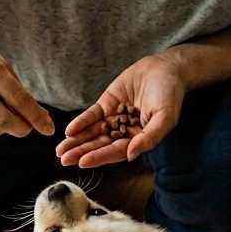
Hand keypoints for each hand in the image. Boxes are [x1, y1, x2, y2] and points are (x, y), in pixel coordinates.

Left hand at [55, 53, 184, 167]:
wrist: (165, 68)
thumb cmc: (170, 94)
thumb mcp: (165, 117)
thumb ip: (149, 137)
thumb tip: (131, 155)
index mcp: (138, 139)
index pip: (116, 151)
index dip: (99, 157)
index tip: (83, 163)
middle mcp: (124, 132)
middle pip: (100, 145)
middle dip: (82, 152)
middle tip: (64, 160)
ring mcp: (114, 118)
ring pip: (93, 132)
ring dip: (76, 141)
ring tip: (60, 150)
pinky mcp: (106, 104)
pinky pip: (91, 116)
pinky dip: (80, 122)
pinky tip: (69, 130)